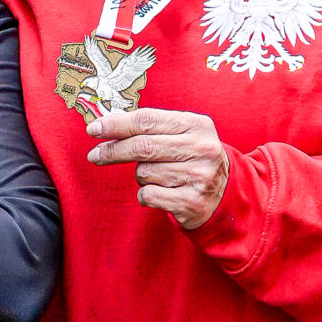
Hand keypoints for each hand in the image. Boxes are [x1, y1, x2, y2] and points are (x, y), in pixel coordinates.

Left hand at [86, 104, 229, 229]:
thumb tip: (106, 126)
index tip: (94, 129)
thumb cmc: (193, 160)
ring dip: (141, 176)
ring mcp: (199, 177)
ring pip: (144, 173)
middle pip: (142, 146)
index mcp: (197, 125)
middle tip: (95, 155)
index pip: (148, 120)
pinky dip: (146, 194)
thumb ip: (151, 128)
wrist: (227, 194)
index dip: (117, 124)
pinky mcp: (192, 202)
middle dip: (113, 151)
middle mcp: (202, 148)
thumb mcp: (183, 135)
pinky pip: (149, 195)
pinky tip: (163, 192)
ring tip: (160, 177)